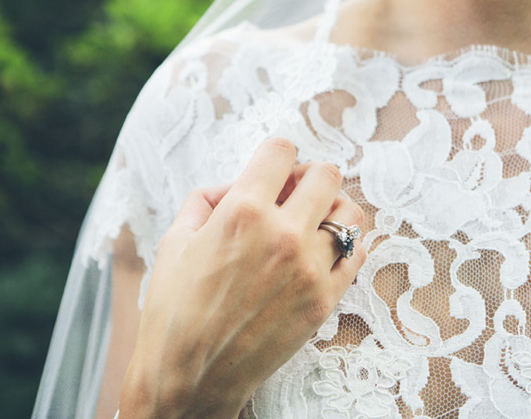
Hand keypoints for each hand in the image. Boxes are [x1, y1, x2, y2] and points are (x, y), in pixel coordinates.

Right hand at [118, 138, 366, 417]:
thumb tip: (233, 185)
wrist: (188, 380)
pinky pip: (356, 254)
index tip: (271, 169)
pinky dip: (343, 245)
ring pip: (349, 212)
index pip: (282, 151)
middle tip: (292, 193)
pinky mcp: (324, 300)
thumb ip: (206, 199)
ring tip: (311, 221)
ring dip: (332, 207)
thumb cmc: (174, 312)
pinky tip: (321, 252)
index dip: (275, 155)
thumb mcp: (175, 241)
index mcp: (243, 213)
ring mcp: (310, 270)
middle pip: (326, 174)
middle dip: (308, 175)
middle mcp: (284, 235)